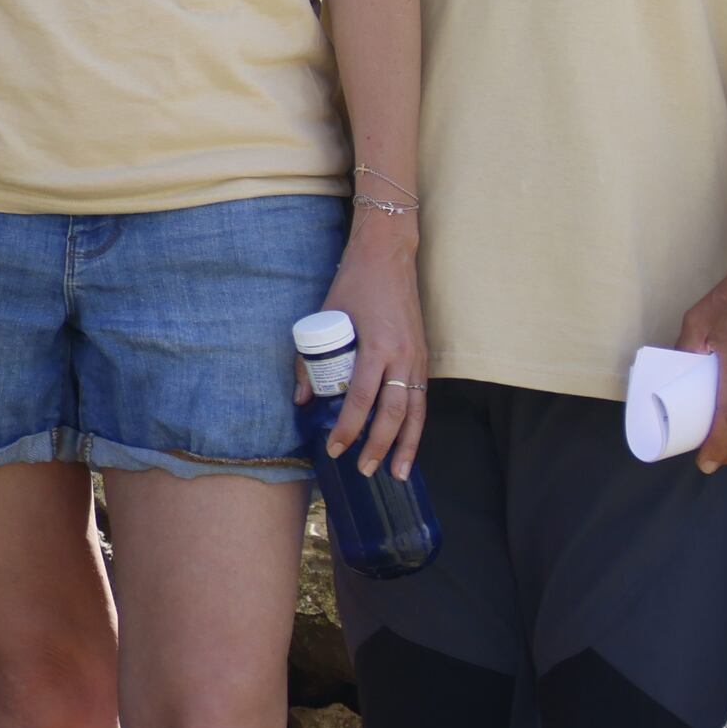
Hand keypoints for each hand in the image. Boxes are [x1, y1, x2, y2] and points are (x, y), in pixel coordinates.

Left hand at [313, 210, 432, 474]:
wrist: (389, 254)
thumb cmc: (354, 283)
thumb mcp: (325, 317)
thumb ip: (310, 360)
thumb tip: (303, 399)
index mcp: (376, 346)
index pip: (361, 399)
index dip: (348, 428)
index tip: (335, 449)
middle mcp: (402, 356)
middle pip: (394, 414)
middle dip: (379, 446)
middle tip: (364, 470)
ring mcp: (417, 357)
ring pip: (416, 412)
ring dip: (407, 445)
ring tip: (397, 473)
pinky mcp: (423, 356)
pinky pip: (422, 399)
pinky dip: (416, 424)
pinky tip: (409, 443)